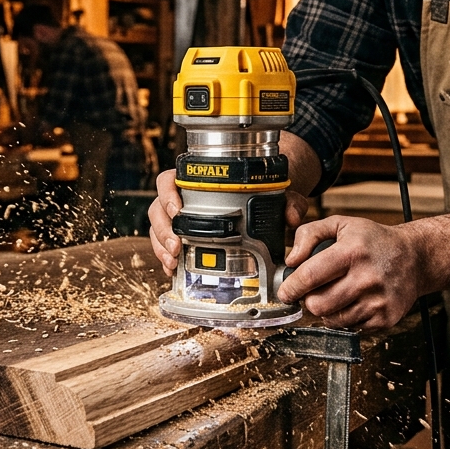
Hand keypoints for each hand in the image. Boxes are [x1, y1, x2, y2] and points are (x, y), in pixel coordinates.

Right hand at [147, 169, 313, 276]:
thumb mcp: (277, 194)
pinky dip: (165, 259)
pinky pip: (164, 246)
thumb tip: (291, 216)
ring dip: (161, 246)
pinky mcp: (181, 238)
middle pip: (158, 209)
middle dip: (163, 229)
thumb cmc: (259, 194)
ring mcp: (178, 220)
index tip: (177, 209)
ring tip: (173, 260)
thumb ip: (288, 201)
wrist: (259, 204)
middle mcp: (182, 198)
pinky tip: (172, 269)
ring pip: (158, 229)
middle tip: (176, 246)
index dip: (167, 193)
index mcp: (196, 181)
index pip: (169, 180)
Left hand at [277, 215, 424, 330]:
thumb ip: (309, 234)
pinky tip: (353, 301)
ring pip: (332, 320)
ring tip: (336, 294)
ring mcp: (378, 301)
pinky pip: (350, 327)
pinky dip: (345, 318)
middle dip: (309, 300)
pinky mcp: (386, 318)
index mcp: (352, 252)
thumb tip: (291, 260)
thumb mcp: (341, 224)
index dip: (291, 287)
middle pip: (317, 305)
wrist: (414, 258)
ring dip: (327, 310)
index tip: (285, 292)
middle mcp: (366, 278)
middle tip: (315, 291)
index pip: (310, 276)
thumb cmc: (373, 241)